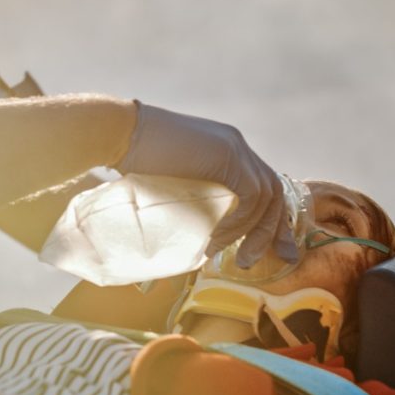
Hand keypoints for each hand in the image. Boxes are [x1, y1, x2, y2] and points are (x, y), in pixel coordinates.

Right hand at [115, 102, 298, 266]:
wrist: (122, 134)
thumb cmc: (137, 162)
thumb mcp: (178, 182)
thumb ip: (199, 198)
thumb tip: (203, 235)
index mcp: (229, 150)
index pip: (264, 186)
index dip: (269, 219)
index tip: (268, 249)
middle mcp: (238, 146)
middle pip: (273, 191)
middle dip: (272, 230)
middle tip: (258, 260)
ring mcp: (235, 148)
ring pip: (265, 196)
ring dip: (251, 231)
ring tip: (229, 255)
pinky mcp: (228, 156)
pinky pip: (250, 195)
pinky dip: (239, 221)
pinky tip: (218, 237)